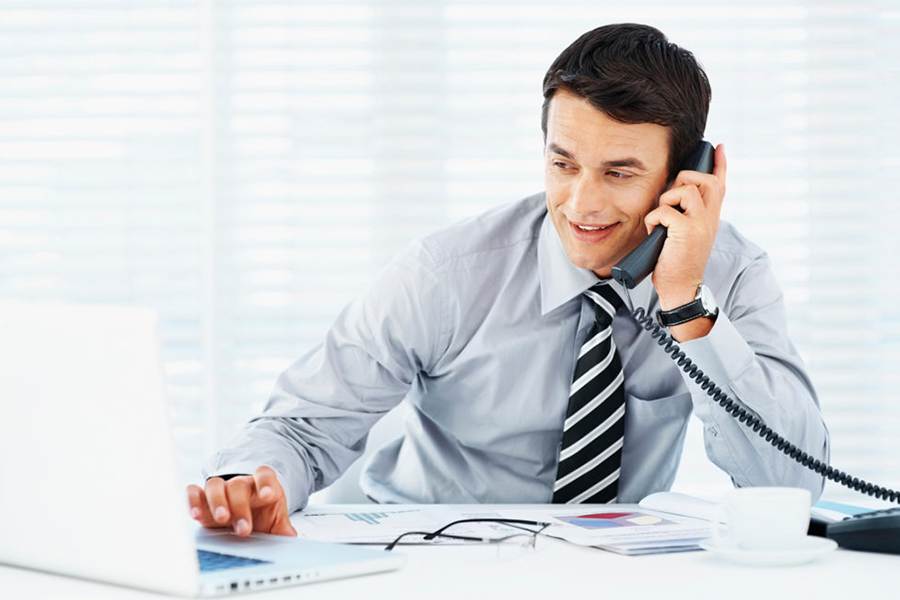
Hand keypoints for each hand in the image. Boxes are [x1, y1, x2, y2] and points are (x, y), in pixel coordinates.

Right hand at [186, 465, 296, 536]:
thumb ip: (283, 528)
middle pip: (238, 486)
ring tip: (222, 519)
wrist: (247, 513)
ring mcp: (221, 489)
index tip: (268, 495)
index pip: (264, 475)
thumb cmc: (262, 515)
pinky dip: (192, 500)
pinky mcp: (203, 499)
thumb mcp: (275, 521)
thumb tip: (290, 536)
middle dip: (240, 507)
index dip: (265, 483)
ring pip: (215, 485)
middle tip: (244, 529)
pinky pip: (194, 491)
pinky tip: (195, 514)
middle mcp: (240, 485)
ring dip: (217, 502)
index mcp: (262, 485)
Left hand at [644, 143, 726, 309]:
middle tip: (671, 198)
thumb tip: (672, 196)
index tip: (719, 147)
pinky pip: (665, 210)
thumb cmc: (677, 263)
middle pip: (706, 180)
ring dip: (667, 200)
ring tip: (662, 219)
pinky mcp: (687, 231)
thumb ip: (686, 216)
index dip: (720, 165)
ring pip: (686, 190)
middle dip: (684, 180)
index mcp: (711, 217)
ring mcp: (701, 224)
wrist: (681, 288)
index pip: (720, 185)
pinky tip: (654, 232)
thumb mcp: (686, 235)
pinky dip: (654, 219)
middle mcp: (710, 218)